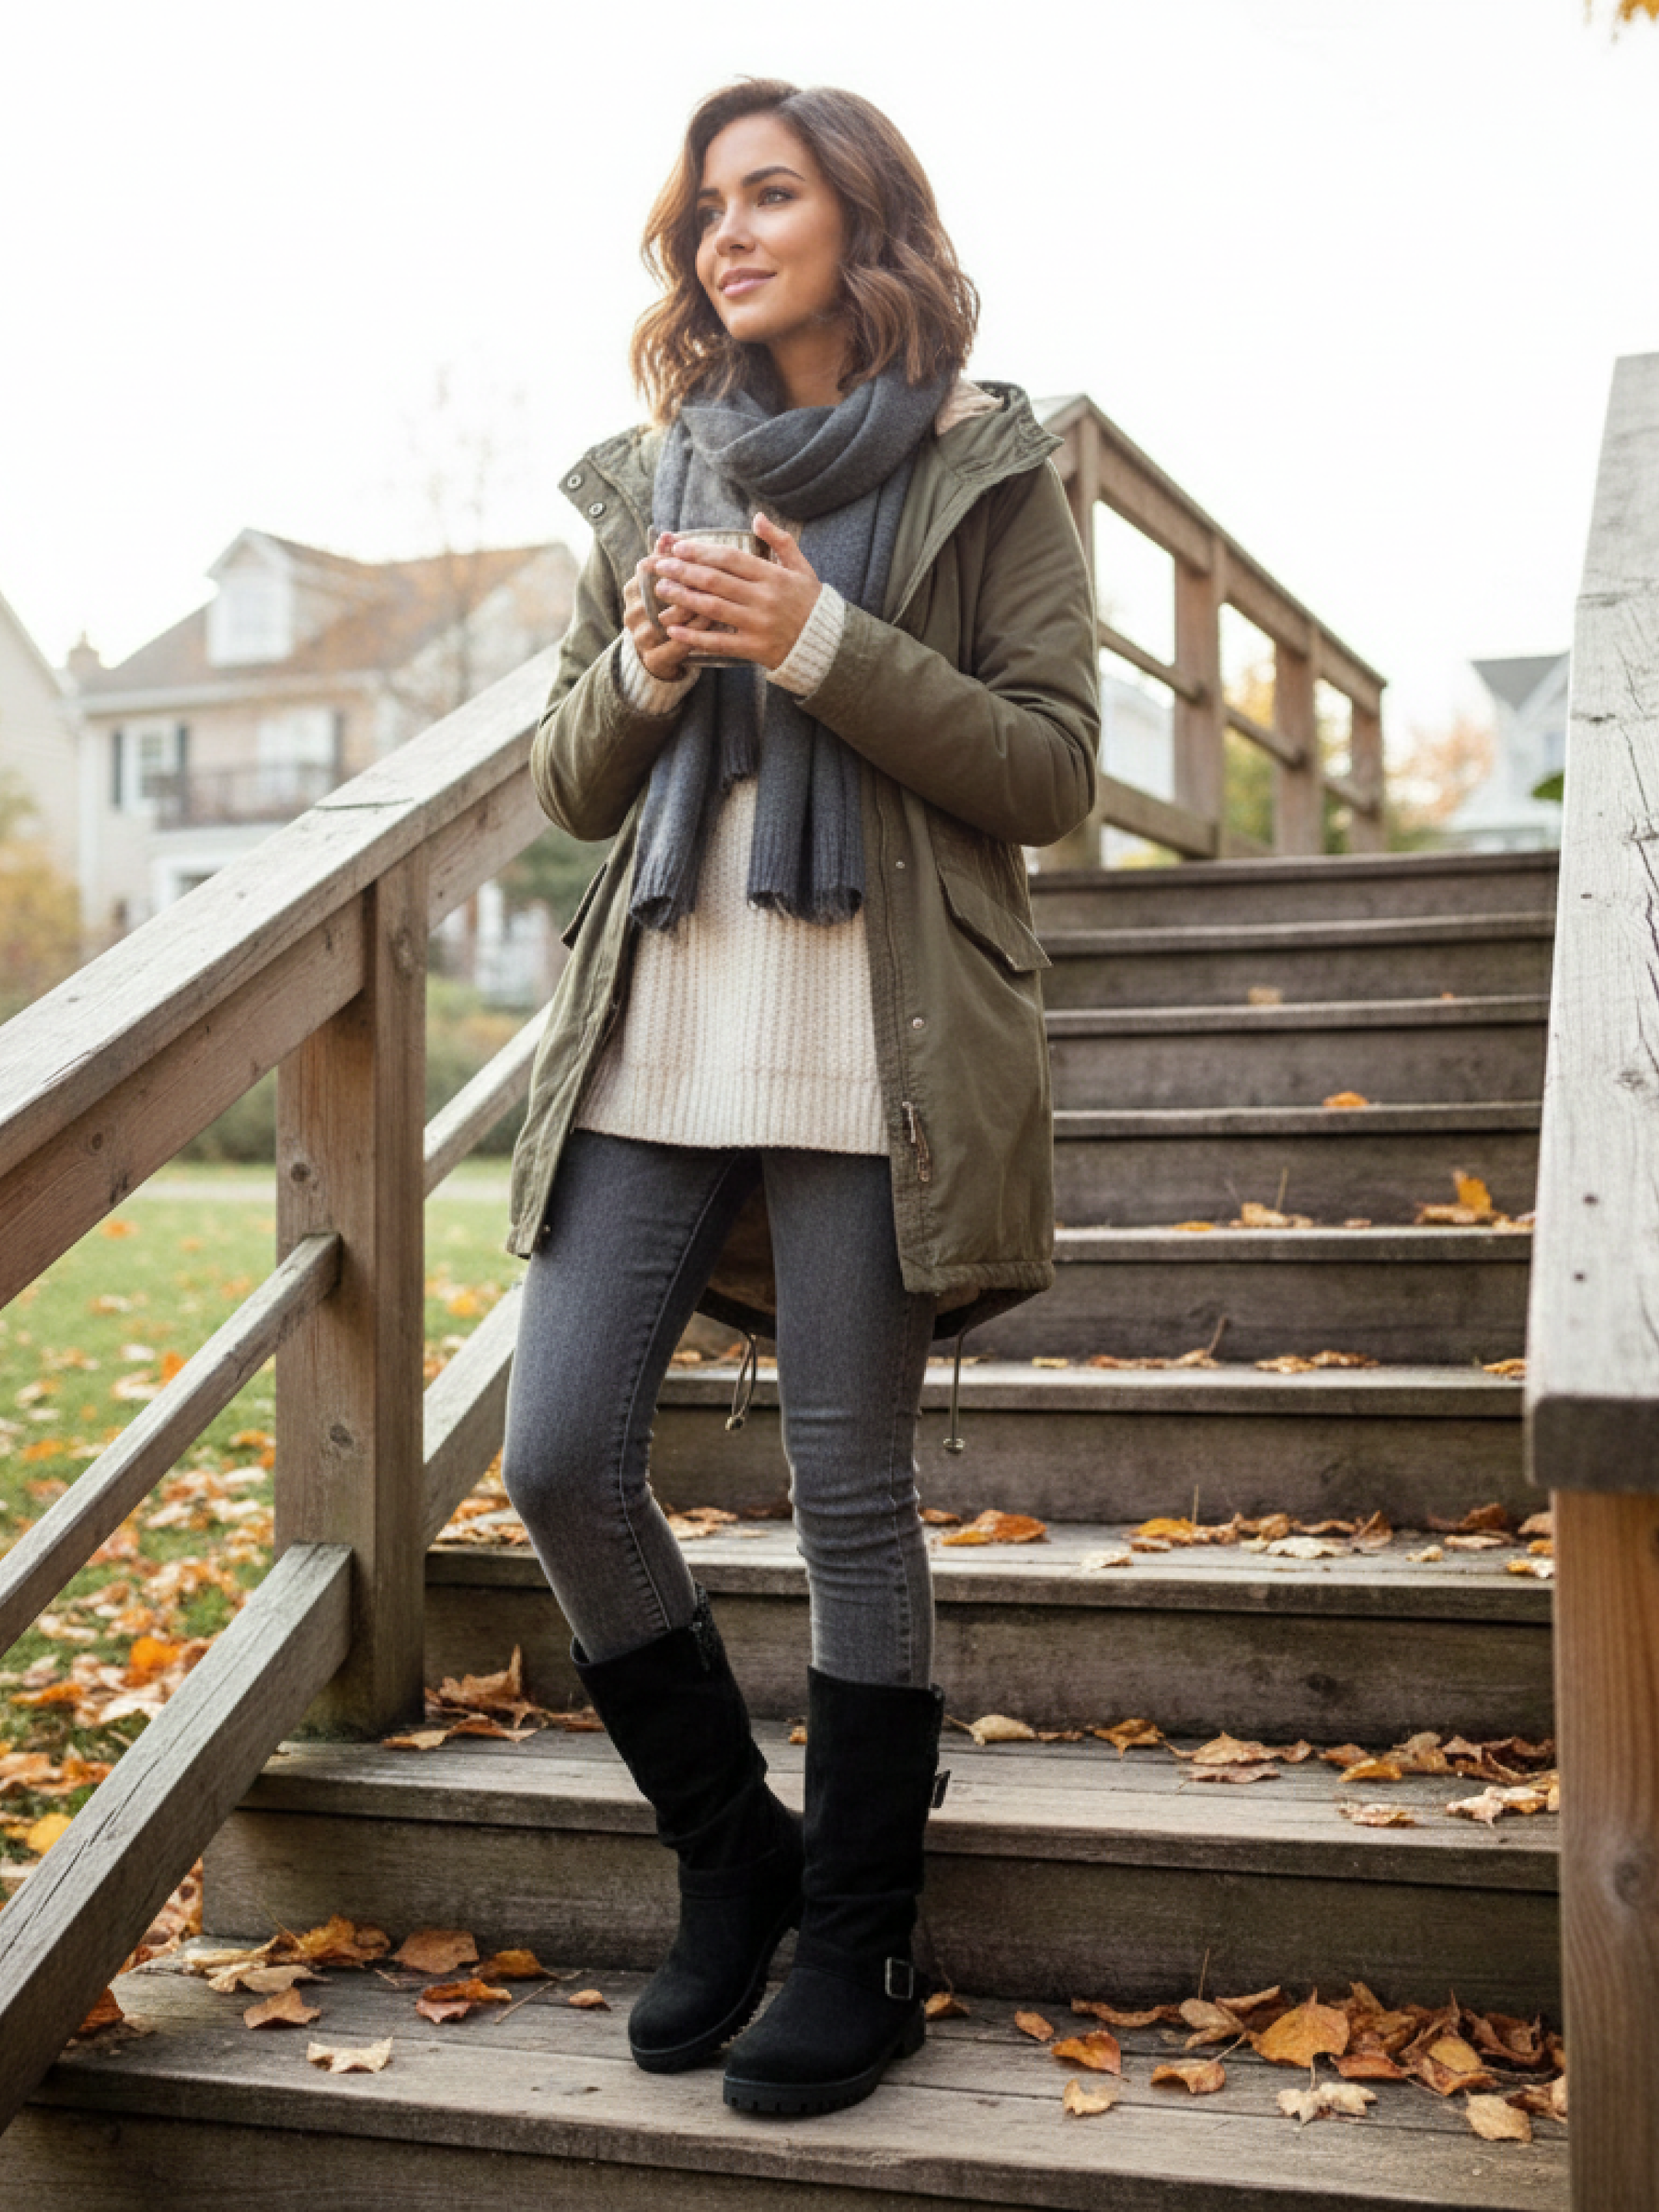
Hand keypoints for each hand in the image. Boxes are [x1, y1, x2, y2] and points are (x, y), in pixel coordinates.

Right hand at [623, 532, 709, 680]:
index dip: (668, 558)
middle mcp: (632, 614)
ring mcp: (641, 638)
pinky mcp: (654, 659)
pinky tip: (714, 622)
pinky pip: (677, 644)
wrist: (662, 656)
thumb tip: (668, 534)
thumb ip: (670, 561)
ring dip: (692, 607)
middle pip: (655, 593)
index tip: (689, 551)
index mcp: (632, 591)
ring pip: (666, 619)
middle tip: (709, 572)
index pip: (646, 569)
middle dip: (683, 581)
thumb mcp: (668, 584)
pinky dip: (696, 633)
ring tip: (717, 596)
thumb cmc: (670, 611)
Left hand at [649, 513, 820, 670]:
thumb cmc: (811, 603)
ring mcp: (758, 625)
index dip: (702, 552)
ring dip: (683, 598)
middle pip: (715, 581)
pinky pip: (719, 642)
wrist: (826, 644)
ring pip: (713, 608)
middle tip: (660, 566)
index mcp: (773, 576)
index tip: (679, 548)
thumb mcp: (801, 568)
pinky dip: (695, 637)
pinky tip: (674, 631)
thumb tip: (757, 517)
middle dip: (683, 571)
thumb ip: (780, 541)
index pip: (730, 559)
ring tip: (662, 590)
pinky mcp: (754, 649)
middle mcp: (764, 599)